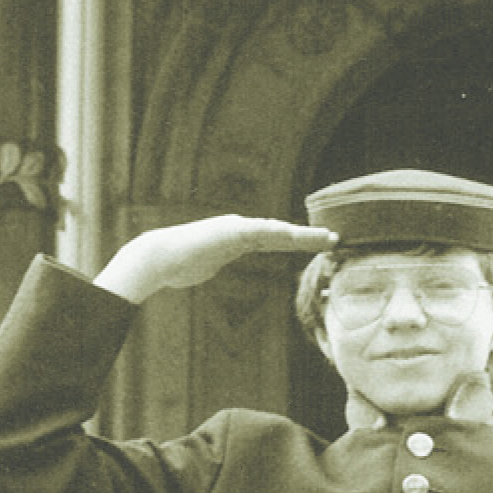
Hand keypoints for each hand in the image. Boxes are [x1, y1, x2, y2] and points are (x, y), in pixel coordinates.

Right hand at [95, 215, 334, 303]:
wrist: (158, 257)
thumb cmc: (177, 263)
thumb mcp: (206, 263)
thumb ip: (215, 260)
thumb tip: (212, 264)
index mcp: (238, 236)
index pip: (274, 239)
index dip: (298, 241)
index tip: (318, 245)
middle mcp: (240, 228)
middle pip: (281, 233)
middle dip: (308, 237)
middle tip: (335, 239)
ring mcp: (235, 228)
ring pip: (276, 231)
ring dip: (302, 235)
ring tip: (326, 238)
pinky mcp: (229, 233)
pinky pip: (260, 234)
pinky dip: (279, 234)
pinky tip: (296, 235)